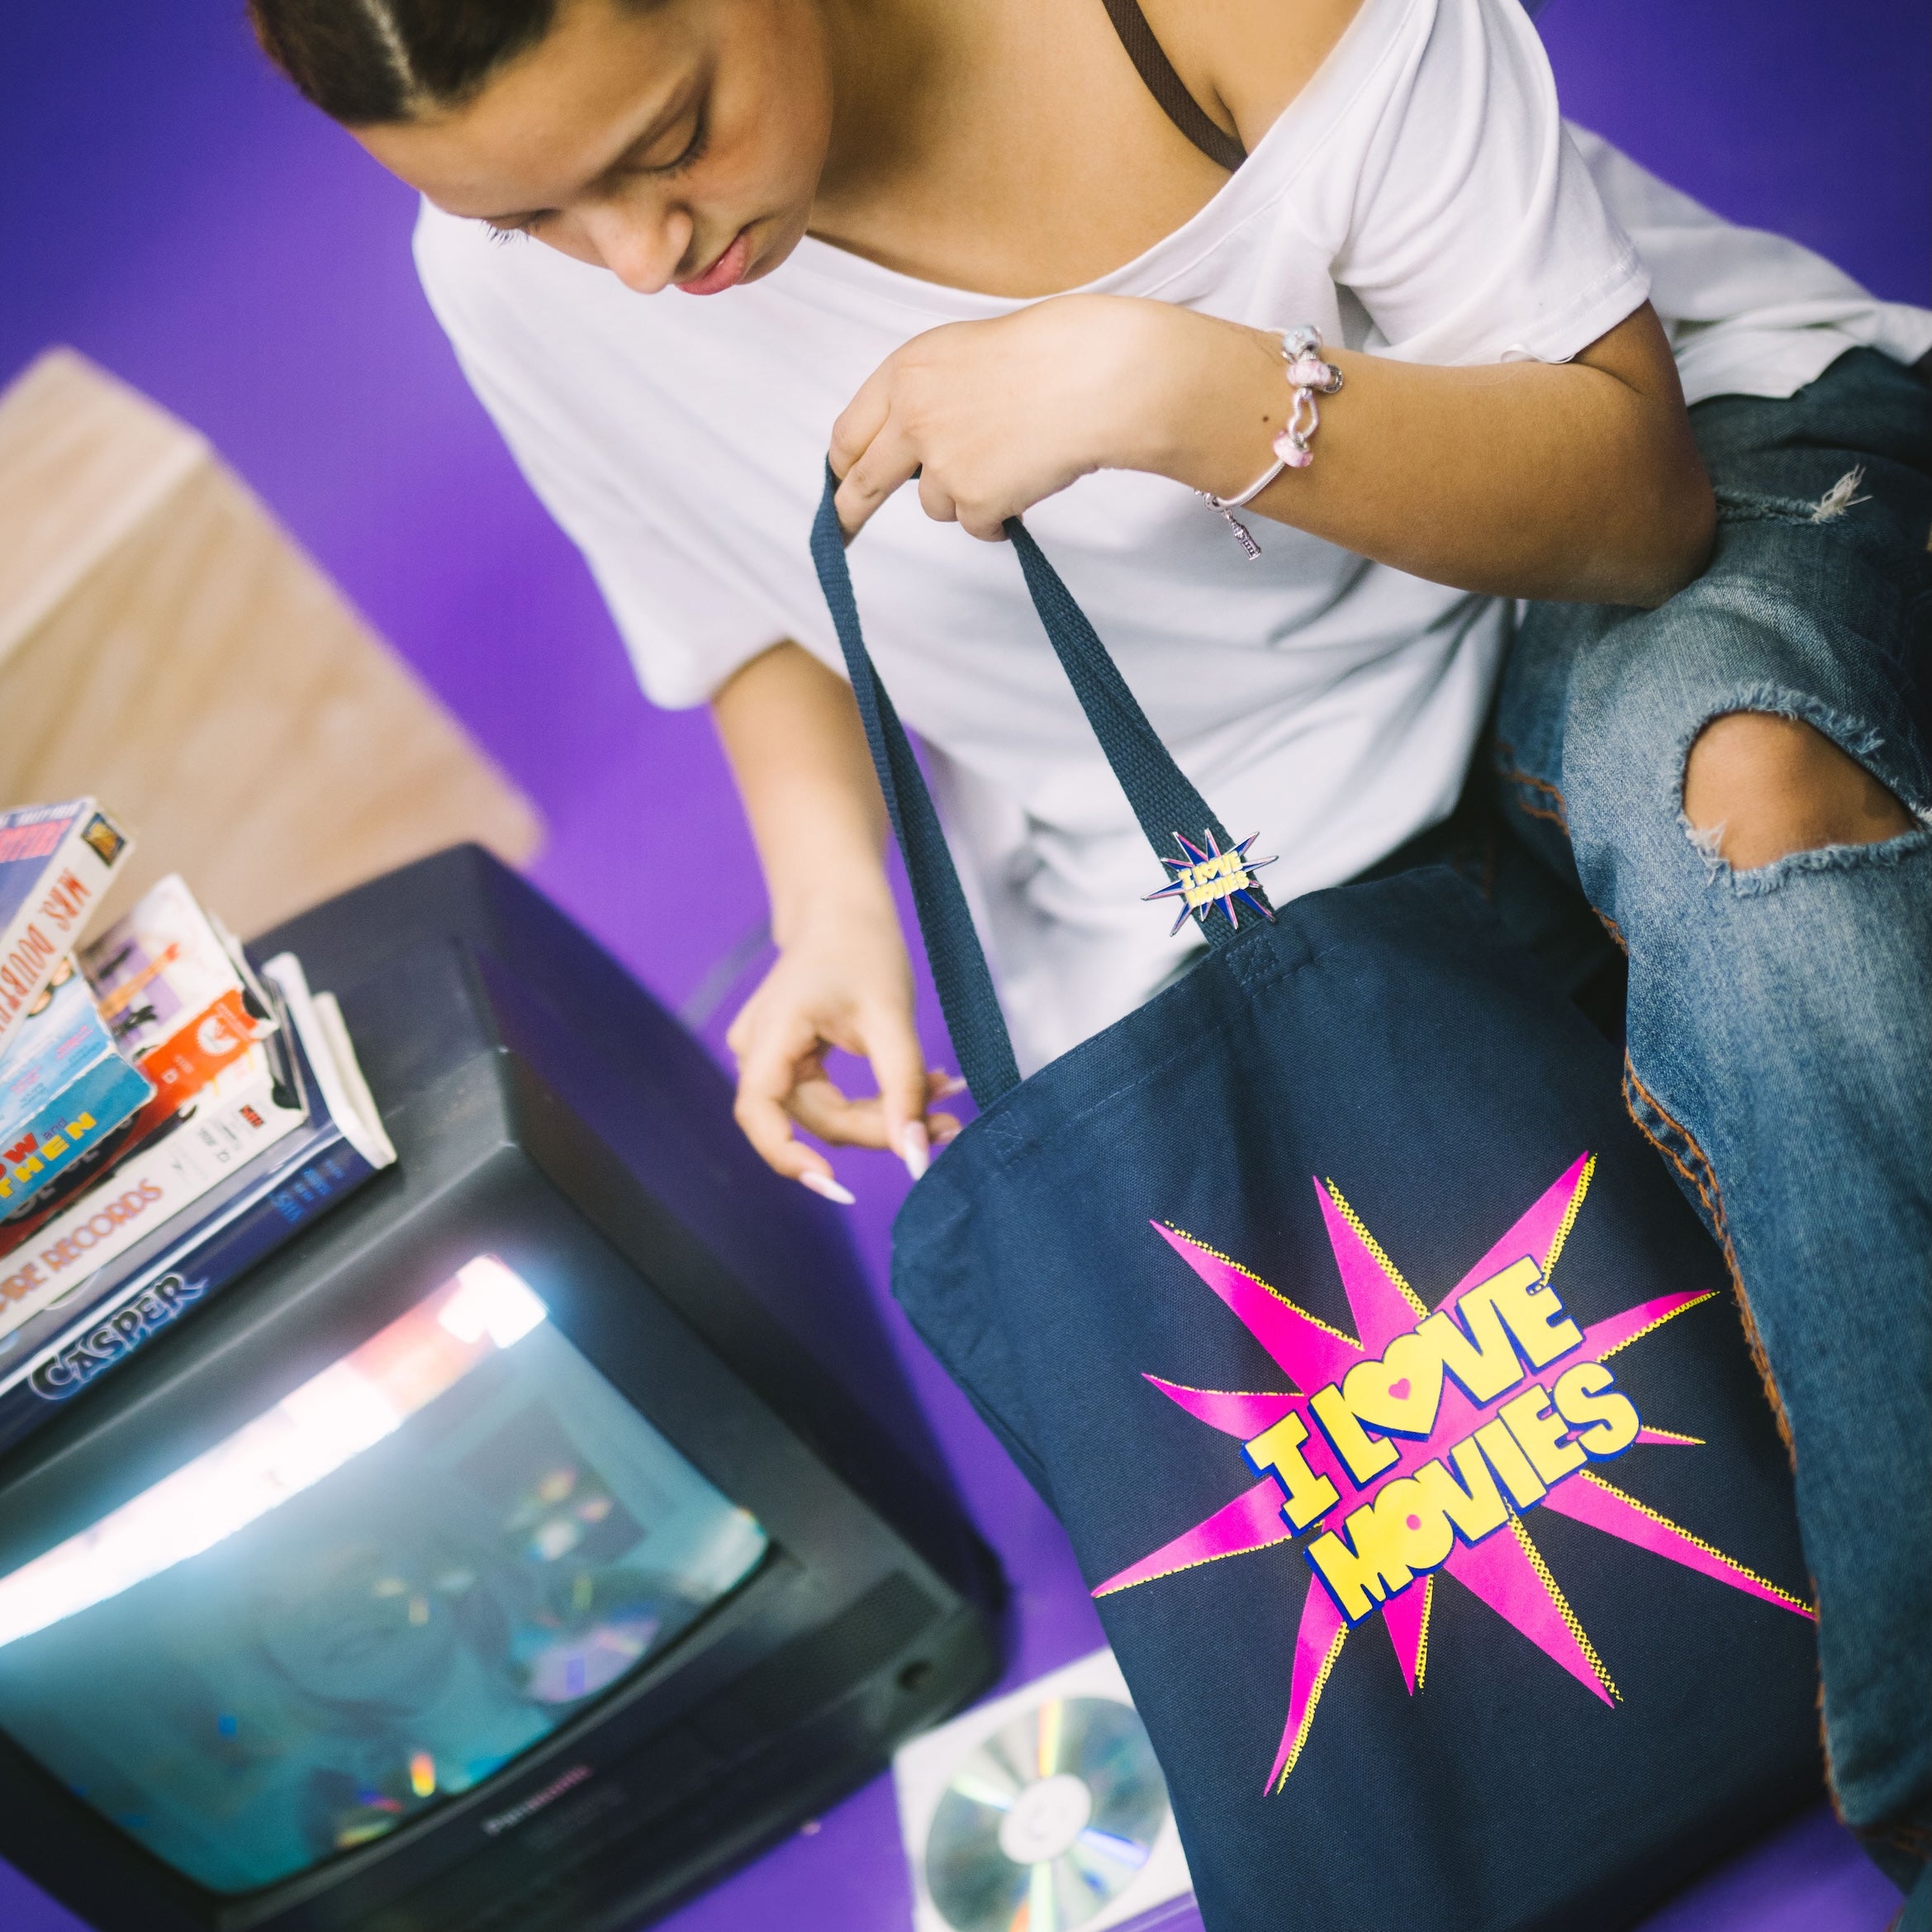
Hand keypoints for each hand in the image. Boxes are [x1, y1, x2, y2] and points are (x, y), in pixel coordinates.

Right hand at [725, 894, 960, 1199]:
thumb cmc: (862, 949)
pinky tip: (925, 1088)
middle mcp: (756, 1051)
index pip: (759, 1114)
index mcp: (770, 1033)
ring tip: (944, 1098)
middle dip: (881, 1128)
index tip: (838, 1186)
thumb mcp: (891, 1017)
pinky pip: (832, 1097)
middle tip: (946, 1125)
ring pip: (828, 1113)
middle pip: (815, 1118)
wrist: (841, 909)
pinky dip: (877, 1098)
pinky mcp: (791, 1060)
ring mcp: (769, 1057)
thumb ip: (902, 1089)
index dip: (790, 1158)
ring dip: (886, 1114)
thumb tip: (916, 1158)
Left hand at [831, 293, 1178, 540]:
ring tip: (1010, 459)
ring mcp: (941, 460)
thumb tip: (902, 450)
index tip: (840, 480)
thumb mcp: (961, 356)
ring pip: (933, 506)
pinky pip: (975, 526)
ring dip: (965, 496)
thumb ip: (922, 395)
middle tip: (842, 531)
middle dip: (850, 513)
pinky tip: (1026, 481)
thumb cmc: (1045, 358)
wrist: (1095, 375)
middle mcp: (911, 416)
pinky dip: (997, 516)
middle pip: (862, 483)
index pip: (848, 432)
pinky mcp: (974, 497)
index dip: (843, 462)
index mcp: (905, 373)